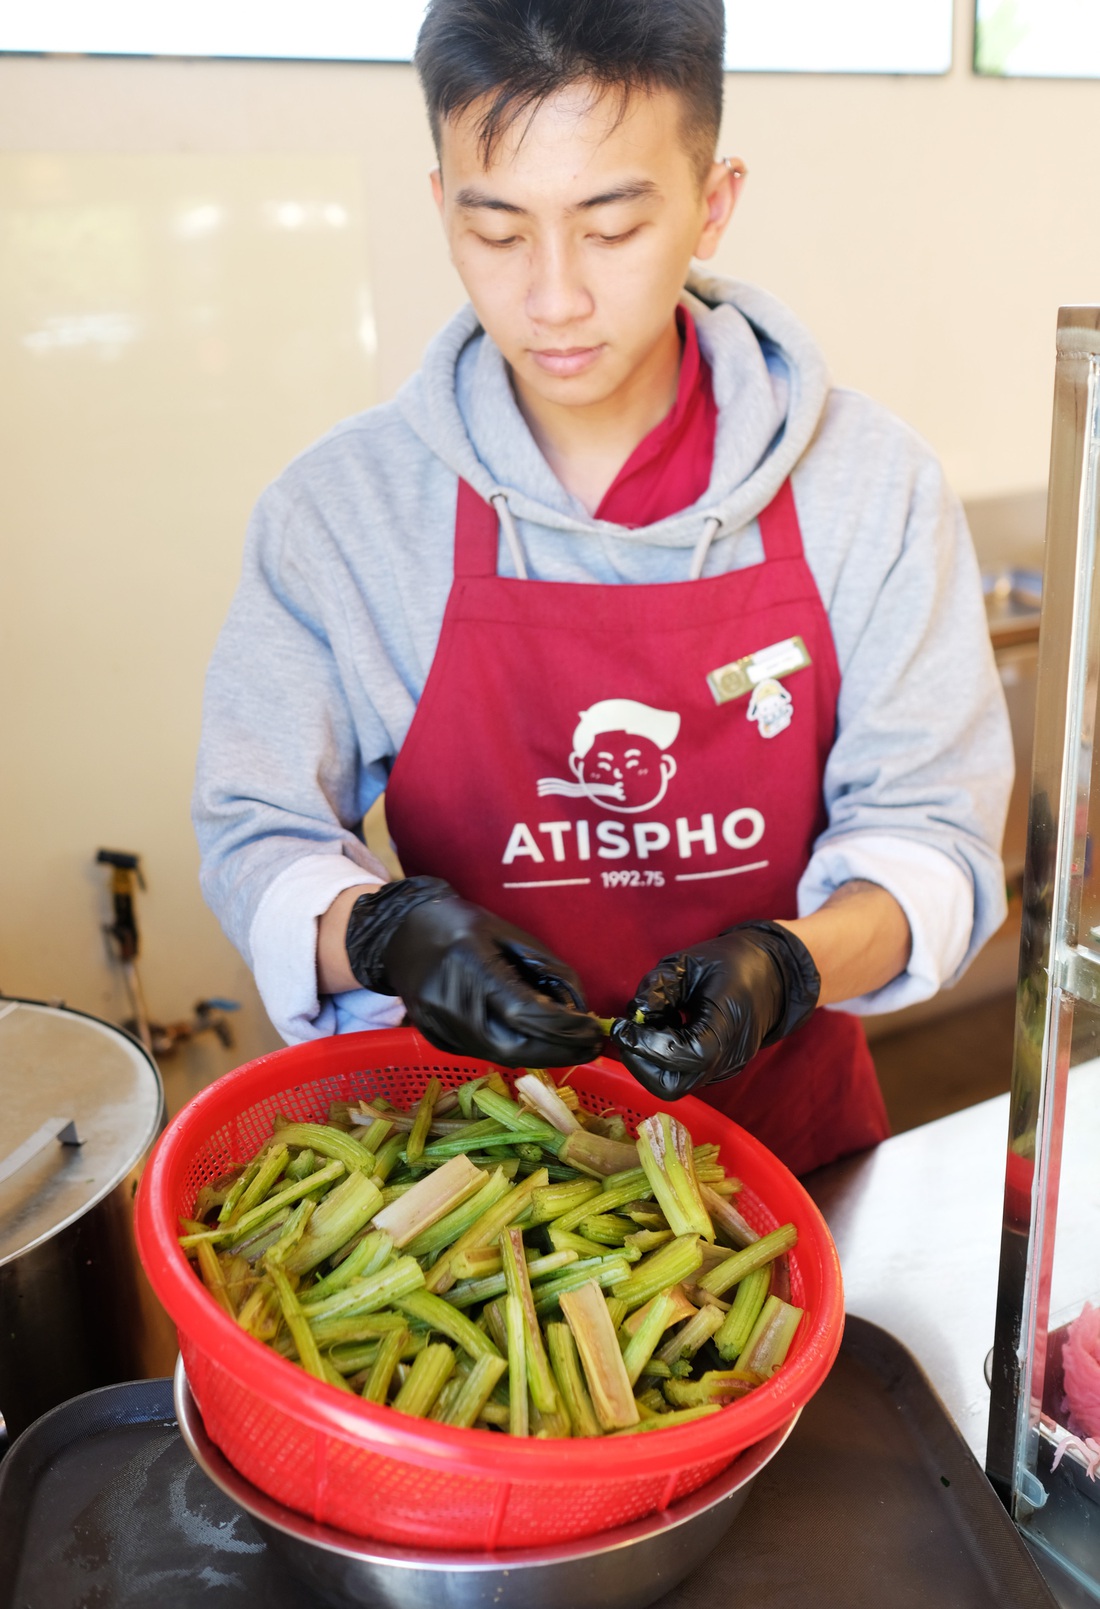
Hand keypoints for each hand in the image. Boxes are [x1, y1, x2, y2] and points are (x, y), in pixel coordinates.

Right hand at [345, 877, 602, 1066]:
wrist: (402, 934)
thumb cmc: (461, 925)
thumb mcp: (510, 935)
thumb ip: (547, 970)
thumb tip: (578, 1009)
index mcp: (469, 966)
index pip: (524, 1013)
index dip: (565, 1028)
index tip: (595, 1029)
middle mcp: (450, 1003)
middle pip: (513, 1047)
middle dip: (560, 1051)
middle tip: (591, 1047)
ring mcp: (438, 1026)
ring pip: (500, 1056)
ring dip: (541, 1054)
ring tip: (571, 1044)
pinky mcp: (436, 1040)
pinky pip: (484, 1052)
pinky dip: (516, 1049)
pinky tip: (537, 1040)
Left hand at [609, 921, 819, 1099]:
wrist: (773, 972)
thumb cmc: (732, 961)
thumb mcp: (689, 962)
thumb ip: (658, 987)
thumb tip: (634, 1013)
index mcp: (727, 1026)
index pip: (680, 1055)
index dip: (644, 1045)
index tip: (622, 1027)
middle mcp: (728, 1058)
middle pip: (672, 1086)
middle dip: (640, 1061)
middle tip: (629, 1032)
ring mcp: (724, 1068)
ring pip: (675, 1084)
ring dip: (650, 1060)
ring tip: (653, 1024)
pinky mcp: (718, 1069)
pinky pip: (683, 1074)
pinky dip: (662, 1057)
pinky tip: (667, 1028)